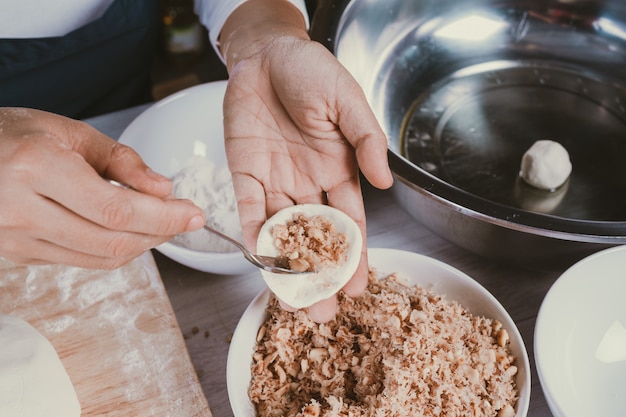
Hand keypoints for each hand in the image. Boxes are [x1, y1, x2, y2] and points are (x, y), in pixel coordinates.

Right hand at [0, 108, 204, 268]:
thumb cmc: (13, 135)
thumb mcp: (69, 131)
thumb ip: (120, 160)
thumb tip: (163, 190)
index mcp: (34, 167)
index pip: (116, 209)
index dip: (164, 217)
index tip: (194, 213)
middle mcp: (20, 209)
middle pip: (112, 240)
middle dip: (160, 232)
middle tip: (186, 218)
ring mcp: (15, 238)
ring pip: (100, 258)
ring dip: (142, 243)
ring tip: (162, 222)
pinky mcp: (18, 254)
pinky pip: (82, 261)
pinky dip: (115, 249)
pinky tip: (129, 229)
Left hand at [220, 0, 392, 321]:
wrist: (266, 53)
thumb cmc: (311, 70)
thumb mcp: (349, 101)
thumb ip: (367, 140)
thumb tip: (383, 181)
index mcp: (339, 169)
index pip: (350, 222)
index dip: (353, 256)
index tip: (357, 287)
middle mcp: (308, 182)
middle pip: (317, 238)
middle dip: (321, 274)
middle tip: (323, 310)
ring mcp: (277, 180)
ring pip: (285, 233)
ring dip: (289, 266)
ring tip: (294, 300)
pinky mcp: (246, 173)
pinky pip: (251, 209)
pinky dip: (256, 234)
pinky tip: (261, 260)